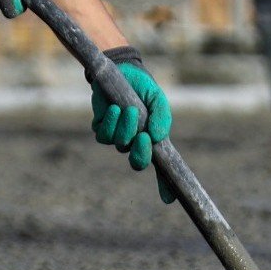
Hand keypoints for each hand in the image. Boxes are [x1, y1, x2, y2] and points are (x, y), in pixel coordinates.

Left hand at [91, 48, 175, 201]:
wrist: (121, 70)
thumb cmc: (143, 88)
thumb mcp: (157, 100)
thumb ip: (161, 117)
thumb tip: (156, 137)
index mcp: (153, 140)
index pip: (161, 168)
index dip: (165, 186)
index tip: (170, 199)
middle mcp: (135, 143)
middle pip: (137, 162)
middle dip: (140, 153)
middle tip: (143, 136)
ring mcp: (117, 137)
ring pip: (119, 145)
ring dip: (125, 129)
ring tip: (129, 109)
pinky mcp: (101, 128)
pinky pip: (103, 135)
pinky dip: (110, 123)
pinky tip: (115, 109)